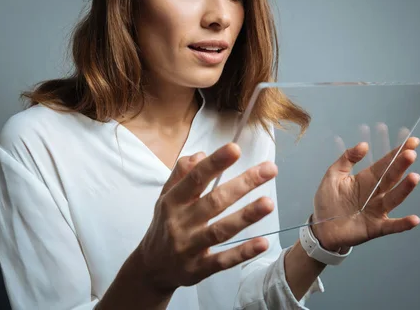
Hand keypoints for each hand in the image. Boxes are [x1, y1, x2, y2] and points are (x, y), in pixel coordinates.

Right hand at [136, 143, 277, 293]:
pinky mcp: (199, 270)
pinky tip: (263, 243)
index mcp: (173, 201)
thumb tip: (201, 154)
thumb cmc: (164, 224)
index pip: (195, 178)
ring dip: (246, 217)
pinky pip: (223, 261)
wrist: (151, 268)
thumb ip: (181, 173)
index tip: (235, 148)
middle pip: (214, 202)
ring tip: (269, 203)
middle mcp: (180, 223)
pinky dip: (243, 252)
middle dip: (243, 184)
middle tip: (269, 170)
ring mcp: (189, 248)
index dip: (215, 163)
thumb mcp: (166, 196)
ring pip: (220, 230)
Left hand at [312, 135, 419, 251]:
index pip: (385, 163)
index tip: (412, 142)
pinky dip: (403, 224)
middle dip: (401, 166)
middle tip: (410, 154)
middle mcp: (375, 193)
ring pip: (394, 198)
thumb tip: (364, 144)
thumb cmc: (328, 201)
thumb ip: (347, 159)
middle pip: (391, 178)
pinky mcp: (375, 227)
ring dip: (405, 189)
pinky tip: (415, 219)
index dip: (398, 152)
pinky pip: (392, 226)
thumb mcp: (333, 175)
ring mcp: (377, 211)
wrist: (321, 227)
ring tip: (414, 177)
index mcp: (366, 179)